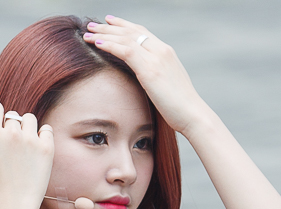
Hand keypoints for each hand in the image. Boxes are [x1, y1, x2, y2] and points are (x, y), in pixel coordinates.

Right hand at [0, 101, 53, 208]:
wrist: (15, 208)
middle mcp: (10, 134)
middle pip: (12, 115)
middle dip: (11, 128)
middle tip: (11, 151)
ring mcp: (30, 140)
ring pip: (29, 119)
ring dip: (27, 128)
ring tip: (24, 149)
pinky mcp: (46, 149)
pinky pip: (47, 129)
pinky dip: (43, 136)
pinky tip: (37, 150)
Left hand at [83, 16, 205, 135]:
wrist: (193, 115)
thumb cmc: (181, 108)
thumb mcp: (167, 87)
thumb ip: (156, 78)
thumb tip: (145, 82)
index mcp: (166, 53)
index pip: (142, 32)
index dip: (124, 26)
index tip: (109, 22)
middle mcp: (161, 50)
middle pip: (132, 31)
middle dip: (110, 26)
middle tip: (93, 24)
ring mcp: (156, 58)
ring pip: (126, 38)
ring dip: (104, 34)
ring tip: (88, 32)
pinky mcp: (150, 70)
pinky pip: (125, 51)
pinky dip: (109, 46)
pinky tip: (97, 44)